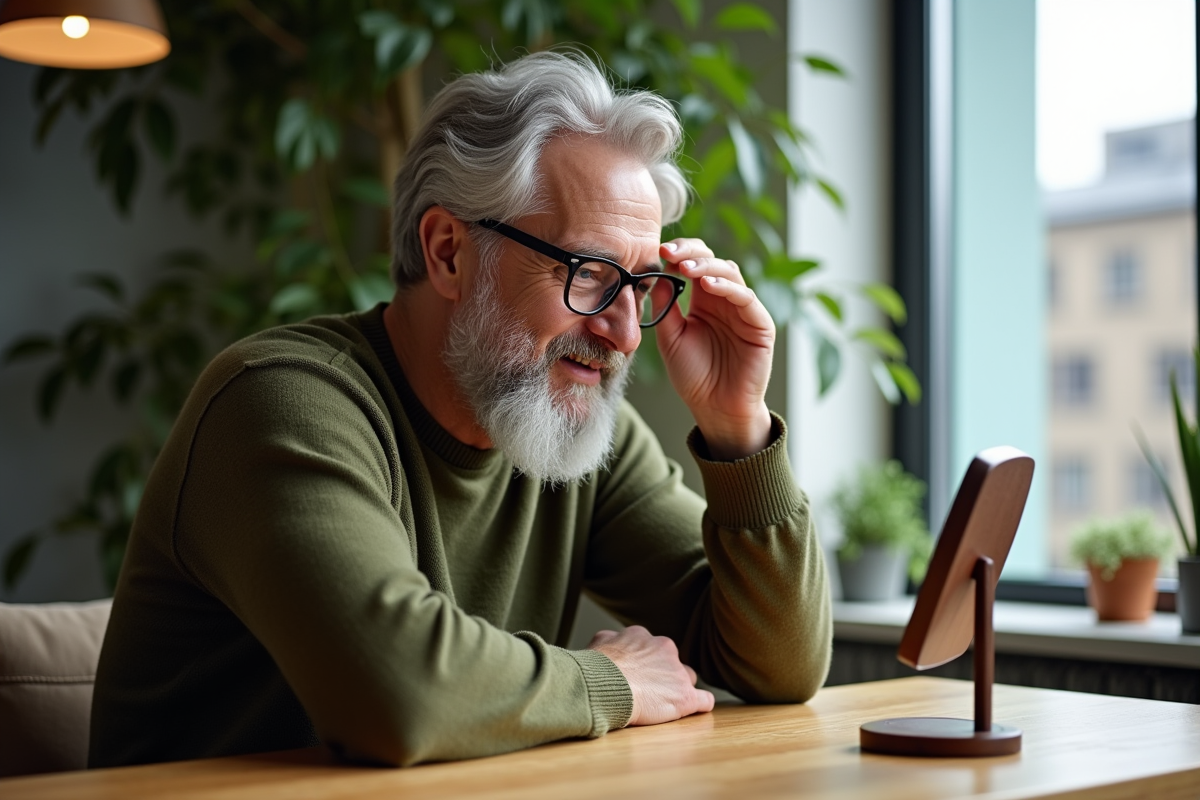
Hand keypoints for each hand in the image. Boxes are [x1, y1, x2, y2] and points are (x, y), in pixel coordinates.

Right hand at [586, 626, 714, 725]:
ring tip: (667, 703)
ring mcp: (677, 673)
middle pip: (671, 662)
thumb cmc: (596, 667)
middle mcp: (664, 648)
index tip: (637, 675)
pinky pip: (704, 699)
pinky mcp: (685, 696)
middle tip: (649, 690)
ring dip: (679, 688)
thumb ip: (610, 641)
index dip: (645, 664)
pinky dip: (700, 704)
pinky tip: (696, 709)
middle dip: (664, 674)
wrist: (603, 684)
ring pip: (687, 678)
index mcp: (642, 636)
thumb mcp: (600, 642)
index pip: (651, 648)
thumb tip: (608, 643)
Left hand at [654, 238, 773, 459]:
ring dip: (708, 266)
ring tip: (687, 268)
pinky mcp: (759, 324)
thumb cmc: (694, 376)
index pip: (694, 264)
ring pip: (731, 273)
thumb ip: (666, 309)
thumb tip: (656, 276)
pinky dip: (729, 287)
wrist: (715, 408)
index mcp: (703, 301)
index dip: (679, 253)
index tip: (659, 252)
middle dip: (691, 253)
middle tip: (670, 254)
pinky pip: (746, 298)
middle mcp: (724, 300)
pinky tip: (710, 286)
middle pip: (713, 260)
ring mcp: (743, 310)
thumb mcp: (671, 339)